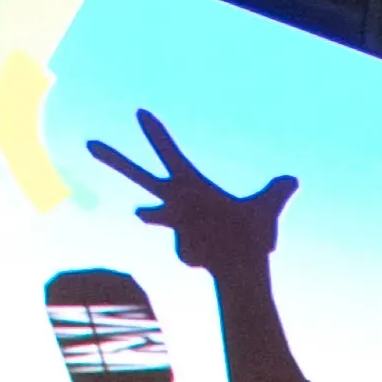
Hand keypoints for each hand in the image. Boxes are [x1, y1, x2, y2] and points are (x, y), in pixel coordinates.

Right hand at [87, 111, 295, 284]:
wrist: (245, 270)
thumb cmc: (251, 237)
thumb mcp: (266, 208)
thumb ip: (276, 192)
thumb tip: (293, 180)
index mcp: (191, 185)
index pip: (170, 154)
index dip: (156, 134)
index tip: (140, 111)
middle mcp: (176, 201)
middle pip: (139, 176)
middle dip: (115, 160)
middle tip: (88, 142)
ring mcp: (175, 224)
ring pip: (157, 216)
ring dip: (156, 215)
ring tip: (145, 215)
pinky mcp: (178, 247)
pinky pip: (193, 247)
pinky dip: (210, 254)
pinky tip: (215, 259)